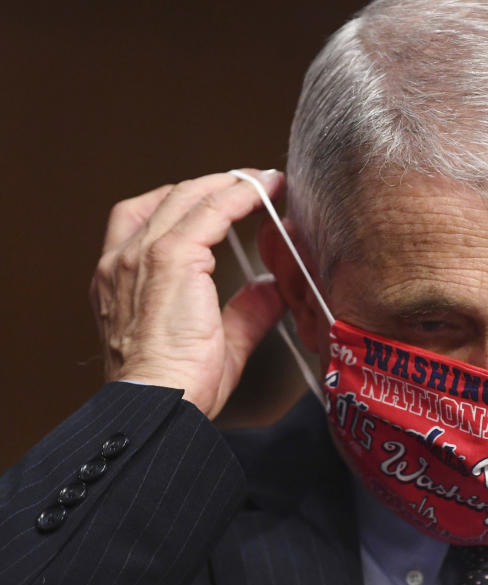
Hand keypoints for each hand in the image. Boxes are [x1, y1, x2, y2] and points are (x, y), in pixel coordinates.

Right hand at [89, 169, 285, 418]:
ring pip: (188, 197)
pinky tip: (265, 192)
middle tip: (252, 183)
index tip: (227, 200)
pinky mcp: (170, 257)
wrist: (160, 402)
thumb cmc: (178, 387)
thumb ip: (244, 312)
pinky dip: (239, 195)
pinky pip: (210, 210)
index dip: (190, 204)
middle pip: (168, 199)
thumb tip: (269, 289)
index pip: (147, 220)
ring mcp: (142, 256)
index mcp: (120, 281)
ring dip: (229, 184)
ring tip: (264, 181)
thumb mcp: (218, 342)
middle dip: (212, 185)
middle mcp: (122, 261)